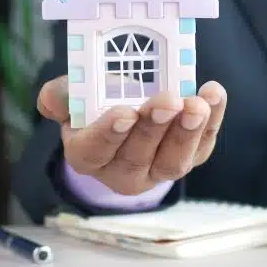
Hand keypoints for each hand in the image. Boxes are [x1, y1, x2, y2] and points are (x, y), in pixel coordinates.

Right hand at [37, 76, 226, 194]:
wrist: (130, 109)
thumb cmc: (98, 103)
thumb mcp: (75, 95)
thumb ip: (62, 95)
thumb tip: (52, 97)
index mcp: (88, 155)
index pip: (95, 151)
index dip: (110, 133)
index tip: (125, 113)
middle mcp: (123, 171)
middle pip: (137, 157)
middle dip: (154, 129)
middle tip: (168, 101)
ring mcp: (159, 169)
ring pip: (173, 161)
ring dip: (187, 132)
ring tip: (196, 105)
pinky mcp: (190, 158)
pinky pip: (202, 146)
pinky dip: (212, 121)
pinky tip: (214, 95)